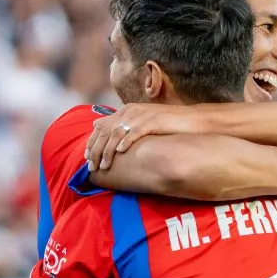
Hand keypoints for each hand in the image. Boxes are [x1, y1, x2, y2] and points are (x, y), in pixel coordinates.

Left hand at [86, 103, 203, 171]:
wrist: (191, 120)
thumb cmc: (167, 125)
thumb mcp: (142, 124)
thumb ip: (124, 126)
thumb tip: (104, 132)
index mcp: (126, 111)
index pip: (101, 126)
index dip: (92, 142)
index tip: (86, 157)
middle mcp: (130, 111)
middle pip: (105, 131)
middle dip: (96, 150)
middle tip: (91, 166)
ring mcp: (141, 116)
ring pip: (116, 134)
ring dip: (108, 151)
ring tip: (103, 166)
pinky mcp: (152, 121)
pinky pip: (135, 132)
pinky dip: (125, 142)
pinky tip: (120, 153)